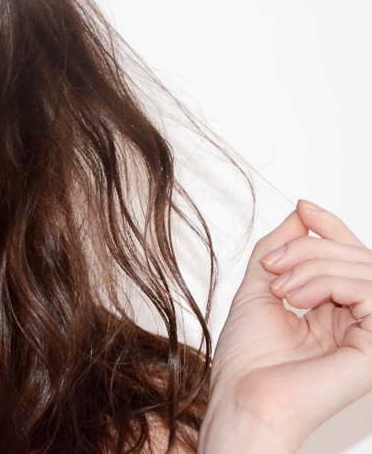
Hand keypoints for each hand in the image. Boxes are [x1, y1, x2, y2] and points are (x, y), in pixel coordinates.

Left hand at [200, 201, 371, 452]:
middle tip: (272, 265)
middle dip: (310, 247)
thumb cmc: (248, 360)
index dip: (331, 227)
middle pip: (357, 257)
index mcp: (337, 312)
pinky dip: (329, 282)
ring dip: (314, 265)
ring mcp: (371, 334)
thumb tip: (302, 211)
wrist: (244, 397)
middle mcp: (360, 323)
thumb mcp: (260, 287)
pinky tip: (297, 299)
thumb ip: (280, 249)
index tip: (303, 207)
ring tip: (280, 288)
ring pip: (364, 268)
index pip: (350, 258)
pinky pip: (370, 291)